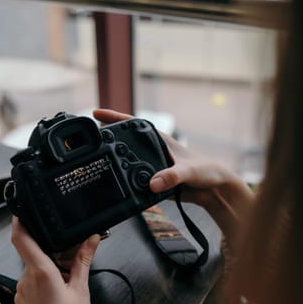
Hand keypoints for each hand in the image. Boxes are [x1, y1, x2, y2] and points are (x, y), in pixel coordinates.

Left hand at [11, 217, 99, 303]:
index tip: (23, 210)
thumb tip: (91, 239)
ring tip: (69, 277)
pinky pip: (32, 281)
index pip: (21, 238)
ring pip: (33, 267)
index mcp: (40, 272)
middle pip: (33, 252)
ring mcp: (22, 291)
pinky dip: (45, 278)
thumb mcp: (81, 290)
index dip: (19, 221)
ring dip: (49, 265)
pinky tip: (60, 288)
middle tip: (70, 253)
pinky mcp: (23, 301)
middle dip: (50, 249)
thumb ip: (83, 260)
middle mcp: (26, 280)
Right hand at [93, 109, 254, 250]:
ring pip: (127, 161)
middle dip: (107, 138)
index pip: (132, 124)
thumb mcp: (189, 170)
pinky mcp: (153, 180)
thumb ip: (172, 176)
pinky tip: (114, 184)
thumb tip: (153, 183)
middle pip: (125, 142)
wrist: (214, 189)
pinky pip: (134, 180)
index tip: (95, 114)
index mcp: (160, 139)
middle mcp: (153, 150)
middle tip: (88, 139)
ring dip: (114, 162)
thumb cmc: (206, 170)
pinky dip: (124, 181)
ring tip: (95, 161)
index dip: (114, 118)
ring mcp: (152, 165)